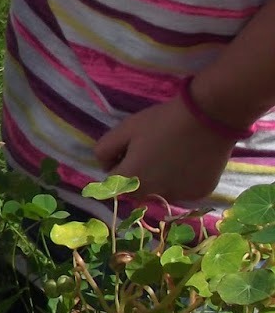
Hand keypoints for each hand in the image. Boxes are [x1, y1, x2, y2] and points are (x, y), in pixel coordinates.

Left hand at [93, 96, 233, 205]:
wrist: (209, 117)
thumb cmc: (162, 121)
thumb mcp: (124, 129)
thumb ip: (104, 150)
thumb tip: (106, 166)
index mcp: (132, 179)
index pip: (113, 181)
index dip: (118, 164)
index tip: (130, 149)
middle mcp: (153, 194)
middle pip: (135, 190)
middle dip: (136, 175)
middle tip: (151, 151)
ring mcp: (179, 195)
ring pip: (159, 192)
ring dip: (158, 180)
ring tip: (171, 154)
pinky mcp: (199, 193)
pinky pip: (182, 190)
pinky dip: (181, 180)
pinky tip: (188, 161)